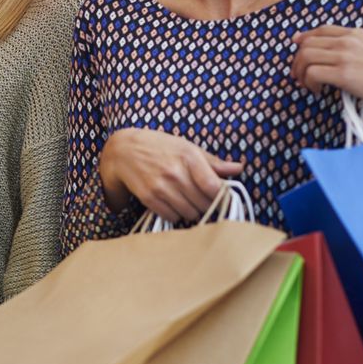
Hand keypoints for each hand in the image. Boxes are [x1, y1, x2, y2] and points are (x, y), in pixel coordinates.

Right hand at [99, 128, 242, 222]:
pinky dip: (175, 214)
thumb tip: (239, 168)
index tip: (221, 196)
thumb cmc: (158, 147)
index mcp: (189, 157)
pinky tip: (172, 203)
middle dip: (207, 204)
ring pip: (190, 213)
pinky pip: (172, 217)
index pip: (214, 187)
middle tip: (202, 198)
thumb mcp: (186, 147)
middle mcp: (175, 173)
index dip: (221, 195)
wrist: (123, 151)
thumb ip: (213, 161)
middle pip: (204, 203)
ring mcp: (161, 187)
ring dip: (192, 210)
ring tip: (186, 200)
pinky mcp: (149, 198)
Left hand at [292, 25, 362, 130]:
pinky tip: (317, 91)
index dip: (305, 37)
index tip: (297, 45)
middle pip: (307, 43)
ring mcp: (344, 56)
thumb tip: (340, 55)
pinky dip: (309, 83)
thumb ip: (357, 48)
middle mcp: (348, 41)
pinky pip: (312, 73)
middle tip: (299, 75)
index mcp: (356, 34)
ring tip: (307, 85)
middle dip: (298, 60)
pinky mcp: (343, 74)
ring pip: (305, 57)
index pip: (321, 30)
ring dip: (300, 72)